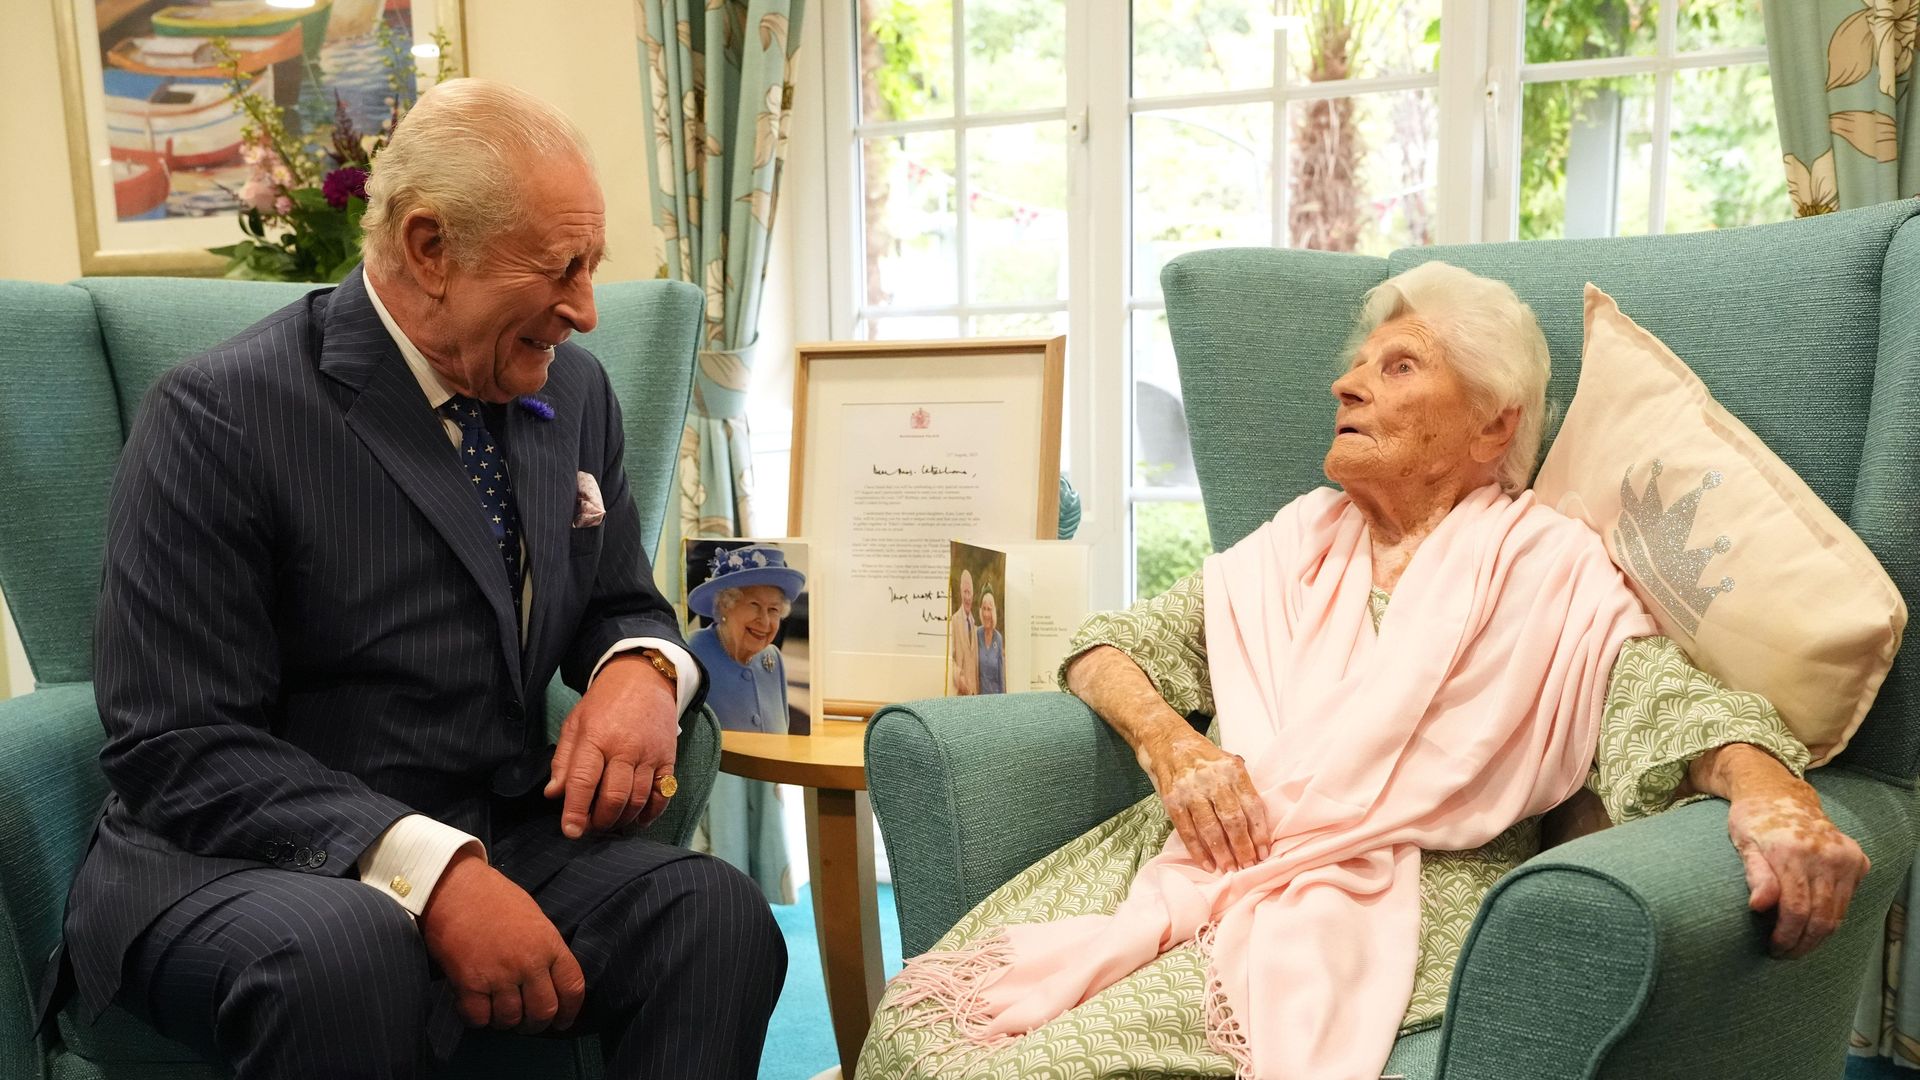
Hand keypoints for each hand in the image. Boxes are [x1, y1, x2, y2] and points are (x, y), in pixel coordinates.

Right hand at [421, 849, 584, 1032]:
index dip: (569, 1011)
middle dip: (535, 1024)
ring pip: (510, 1019)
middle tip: (525, 1023)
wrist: (455, 886)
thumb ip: (544, 951)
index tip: (562, 1021)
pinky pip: (479, 1018)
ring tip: (498, 1011)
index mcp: (549, 944)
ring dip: (505, 1022)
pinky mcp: (469, 983)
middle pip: (543, 1012)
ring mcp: (499, 975)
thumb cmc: (495, 898)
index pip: (572, 987)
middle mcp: (529, 963)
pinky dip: (478, 1019)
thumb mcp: (534, 919)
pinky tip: (475, 1007)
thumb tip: (547, 982)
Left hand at [544, 652, 677, 837]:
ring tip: (609, 823)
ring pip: (637, 800)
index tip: (571, 832)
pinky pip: (662, 795)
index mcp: (596, 737)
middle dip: (599, 820)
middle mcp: (625, 748)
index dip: (575, 811)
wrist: (644, 680)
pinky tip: (637, 819)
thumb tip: (554, 794)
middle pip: (613, 797)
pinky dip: (650, 813)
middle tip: (590, 827)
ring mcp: (650, 754)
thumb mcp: (574, 724)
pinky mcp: (668, 759)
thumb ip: (563, 761)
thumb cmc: (604, 704)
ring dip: (622, 819)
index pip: (583, 781)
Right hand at [1142, 726, 1270, 872]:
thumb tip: (1257, 822)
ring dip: (1222, 853)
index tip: (1264, 853)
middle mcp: (1213, 780)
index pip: (1252, 806)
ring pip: (1210, 828)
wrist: (1166, 739)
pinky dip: (1197, 850)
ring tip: (1230, 869)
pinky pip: (1187, 830)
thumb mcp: (1227, 761)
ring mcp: (1191, 790)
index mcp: (1233, 770)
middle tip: (1249, 867)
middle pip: (1233, 820)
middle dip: (1243, 848)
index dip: (1260, 833)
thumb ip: (1241, 786)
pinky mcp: (1172, 799)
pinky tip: (1207, 864)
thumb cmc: (1201, 755)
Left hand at [1727, 782, 1870, 957]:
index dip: (1786, 936)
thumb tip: (1759, 906)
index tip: (1774, 948)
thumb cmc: (1754, 821)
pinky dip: (1832, 917)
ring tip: (1798, 945)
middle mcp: (1826, 855)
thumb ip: (1755, 875)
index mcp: (1793, 852)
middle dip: (1802, 943)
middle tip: (1785, 953)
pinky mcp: (1858, 860)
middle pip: (1820, 918)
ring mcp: (1846, 857)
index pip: (1795, 910)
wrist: (1781, 794)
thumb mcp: (1744, 843)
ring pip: (1838, 914)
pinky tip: (1813, 923)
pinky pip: (1847, 901)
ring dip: (1818, 936)